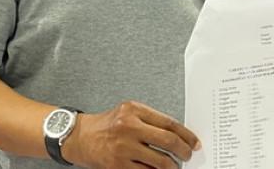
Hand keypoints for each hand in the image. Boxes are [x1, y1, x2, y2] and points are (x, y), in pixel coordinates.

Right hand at [62, 101, 200, 168]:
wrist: (79, 137)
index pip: (169, 123)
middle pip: (168, 141)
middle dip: (183, 151)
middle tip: (187, 155)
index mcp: (133, 110)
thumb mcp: (127, 114)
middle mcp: (129, 126)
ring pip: (161, 161)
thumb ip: (149, 121)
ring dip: (172, 166)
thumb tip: (177, 137)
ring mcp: (123, 147)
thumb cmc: (105, 126)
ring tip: (174, 166)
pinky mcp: (118, 165)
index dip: (186, 135)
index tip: (194, 143)